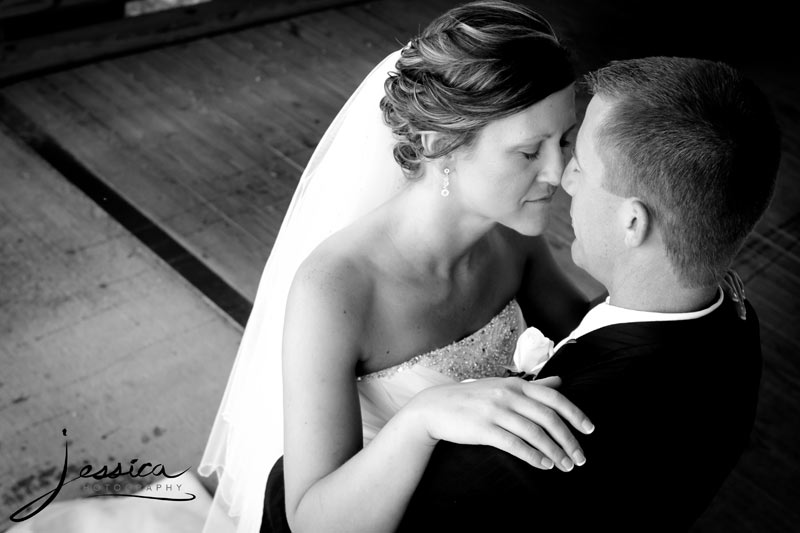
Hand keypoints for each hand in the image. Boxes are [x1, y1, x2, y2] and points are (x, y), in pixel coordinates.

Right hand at [408, 376, 593, 471]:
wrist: (435, 407)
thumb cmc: (472, 398)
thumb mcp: (503, 386)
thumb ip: (532, 386)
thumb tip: (559, 382)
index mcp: (516, 385)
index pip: (554, 398)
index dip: (575, 414)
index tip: (590, 430)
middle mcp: (508, 395)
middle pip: (548, 418)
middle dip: (569, 440)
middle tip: (580, 458)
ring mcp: (495, 411)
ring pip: (534, 433)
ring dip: (554, 452)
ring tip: (565, 466)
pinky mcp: (483, 429)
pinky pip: (514, 444)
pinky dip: (533, 456)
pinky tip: (544, 465)